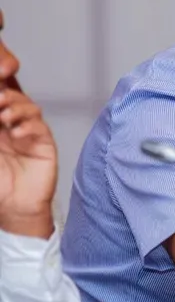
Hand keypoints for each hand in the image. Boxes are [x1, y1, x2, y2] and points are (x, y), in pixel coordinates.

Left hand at [0, 10, 56, 237]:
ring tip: (3, 118)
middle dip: (3, 91)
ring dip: (15, 107)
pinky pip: (40, 126)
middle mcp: (10, 123)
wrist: (13, 211)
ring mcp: (29, 131)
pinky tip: (17, 134)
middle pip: (11, 93)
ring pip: (26, 105)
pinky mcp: (44, 143)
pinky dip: (28, 125)